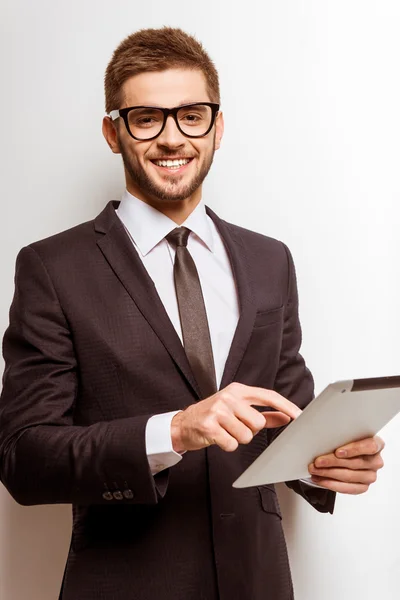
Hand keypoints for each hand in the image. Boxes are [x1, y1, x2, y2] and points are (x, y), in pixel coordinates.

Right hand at [171, 382, 301, 452]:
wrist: (183, 424)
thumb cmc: (213, 416)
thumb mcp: (237, 409)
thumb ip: (263, 413)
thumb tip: (285, 417)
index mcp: (238, 390)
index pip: (268, 396)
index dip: (286, 406)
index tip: (299, 415)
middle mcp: (228, 397)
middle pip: (258, 423)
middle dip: (250, 431)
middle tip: (235, 428)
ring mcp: (218, 411)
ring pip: (246, 436)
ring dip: (237, 439)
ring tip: (225, 432)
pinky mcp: (209, 426)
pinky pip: (232, 444)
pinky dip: (227, 446)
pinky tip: (218, 438)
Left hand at [308, 436, 384, 493]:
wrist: (343, 452)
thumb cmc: (344, 440)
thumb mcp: (342, 431)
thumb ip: (336, 429)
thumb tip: (314, 421)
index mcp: (376, 443)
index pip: (370, 446)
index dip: (354, 449)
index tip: (337, 451)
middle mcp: (376, 460)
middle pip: (355, 463)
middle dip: (333, 462)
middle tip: (317, 461)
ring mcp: (370, 475)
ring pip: (349, 476)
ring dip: (328, 473)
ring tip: (314, 470)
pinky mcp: (362, 487)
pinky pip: (347, 488)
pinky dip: (331, 484)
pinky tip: (320, 479)